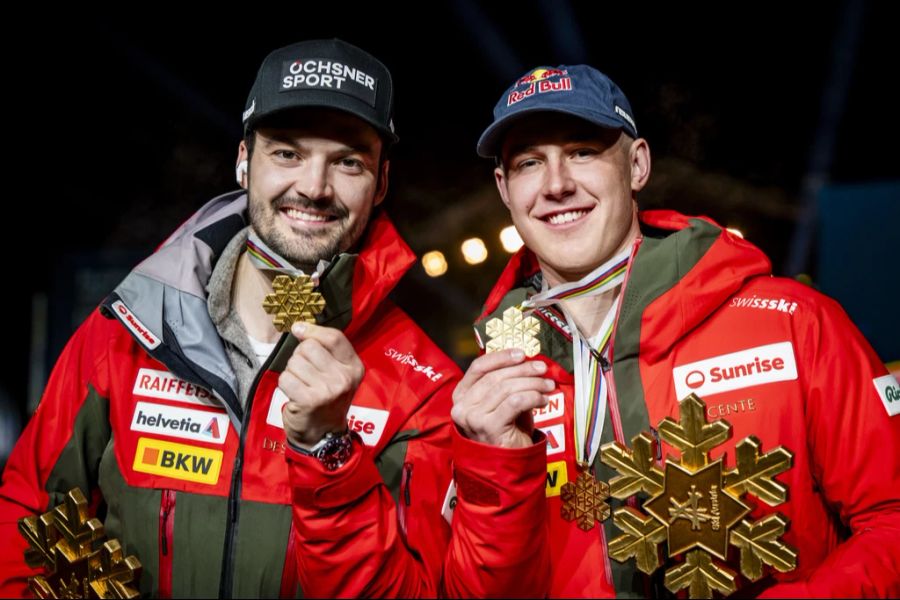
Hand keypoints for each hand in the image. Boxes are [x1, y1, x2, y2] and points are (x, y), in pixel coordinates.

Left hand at [278, 322, 363, 448]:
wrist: (322, 434)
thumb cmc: (326, 398)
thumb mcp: (336, 372)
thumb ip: (324, 349)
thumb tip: (299, 327)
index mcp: (354, 367)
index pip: (334, 337)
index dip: (312, 330)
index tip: (298, 330)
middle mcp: (344, 378)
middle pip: (309, 347)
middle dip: (300, 357)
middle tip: (306, 374)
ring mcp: (328, 389)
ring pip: (295, 362)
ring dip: (292, 372)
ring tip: (301, 385)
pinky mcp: (309, 400)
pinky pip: (286, 378)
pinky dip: (285, 385)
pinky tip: (294, 394)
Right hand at [451, 348, 554, 448]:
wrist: (506, 467)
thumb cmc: (505, 432)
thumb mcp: (502, 403)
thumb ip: (507, 382)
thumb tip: (528, 362)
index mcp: (461, 396)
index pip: (478, 367)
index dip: (501, 357)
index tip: (522, 354)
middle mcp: (462, 406)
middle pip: (495, 377)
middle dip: (523, 369)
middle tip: (542, 368)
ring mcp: (473, 417)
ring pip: (507, 388)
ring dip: (532, 383)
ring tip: (548, 385)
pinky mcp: (489, 427)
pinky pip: (515, 402)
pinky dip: (532, 397)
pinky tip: (543, 400)